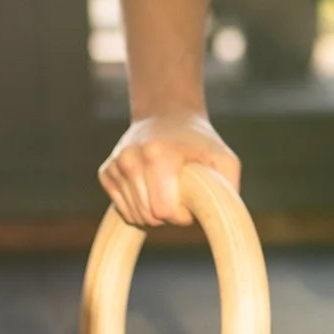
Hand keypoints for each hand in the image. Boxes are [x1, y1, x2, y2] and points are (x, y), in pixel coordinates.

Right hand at [99, 112, 239, 227]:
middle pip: (149, 217)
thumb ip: (228, 187)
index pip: (164, 211)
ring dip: (154, 212)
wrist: (167, 116)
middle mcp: (130, 158)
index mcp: (157, 154)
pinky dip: (140, 207)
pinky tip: (150, 187)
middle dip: (169, 214)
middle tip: (180, 193)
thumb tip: (221, 218)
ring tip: (166, 188)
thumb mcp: (223, 159)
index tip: (191, 199)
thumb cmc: (199, 142)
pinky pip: (124, 211)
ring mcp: (115, 165)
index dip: (182, 214)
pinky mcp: (106, 172)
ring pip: (135, 216)